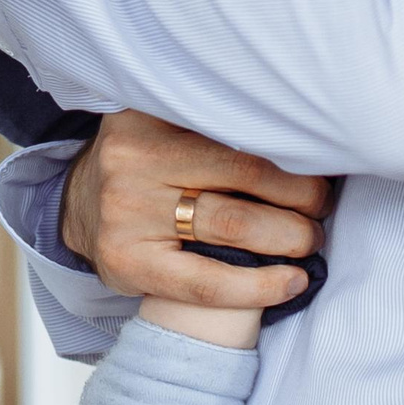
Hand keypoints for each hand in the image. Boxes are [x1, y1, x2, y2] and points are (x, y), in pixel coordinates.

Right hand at [59, 110, 332, 311]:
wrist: (80, 207)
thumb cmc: (146, 165)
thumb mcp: (167, 125)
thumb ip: (218, 125)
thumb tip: (305, 134)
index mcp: (151, 118)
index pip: (241, 136)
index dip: (294, 158)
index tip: (323, 169)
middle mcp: (133, 161)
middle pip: (243, 179)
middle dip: (300, 199)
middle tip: (322, 208)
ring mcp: (126, 215)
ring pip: (232, 228)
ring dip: (289, 238)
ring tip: (310, 240)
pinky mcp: (126, 264)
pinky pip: (206, 283)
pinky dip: (259, 286)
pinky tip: (292, 282)